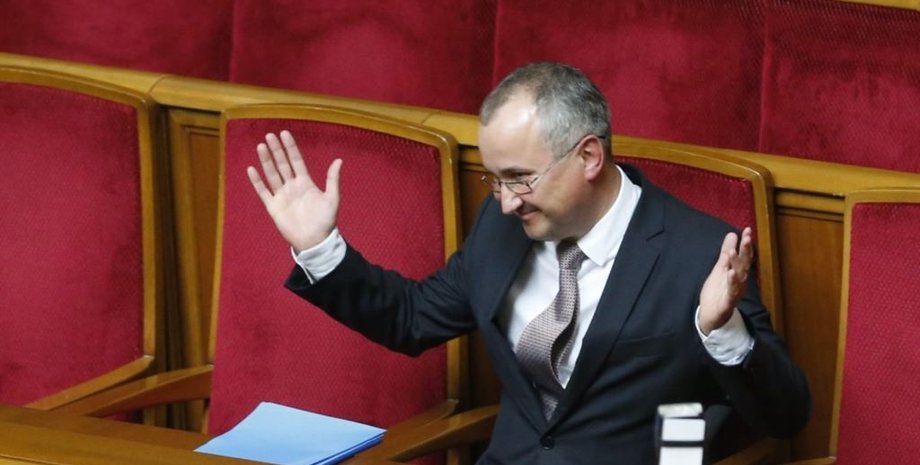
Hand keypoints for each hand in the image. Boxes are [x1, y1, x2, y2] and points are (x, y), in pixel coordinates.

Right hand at [247, 130, 341, 252]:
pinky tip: (251, 169)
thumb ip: (332, 179)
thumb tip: (339, 160)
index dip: (290, 147)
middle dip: (276, 150)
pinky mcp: (273, 206)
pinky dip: (257, 181)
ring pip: (272, 174)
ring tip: (261, 146)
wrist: (314, 241)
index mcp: (305, 183)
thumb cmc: (325, 221)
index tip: (284, 133)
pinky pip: (263, 191)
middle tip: (269, 135)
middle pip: (282, 164)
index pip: (296, 161)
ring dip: (266, 160)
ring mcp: (281, 196)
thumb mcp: (332, 198)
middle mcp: (292, 186)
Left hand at [698, 227, 753, 334]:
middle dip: (746, 251)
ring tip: (733, 252)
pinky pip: (732, 291)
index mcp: (738, 272)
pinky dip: (732, 283)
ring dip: (737, 265)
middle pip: (745, 264)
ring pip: (739, 277)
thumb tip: (732, 234)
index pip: (744, 255)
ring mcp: (735, 291)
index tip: (747, 229)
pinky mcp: (728, 302)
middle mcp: (740, 280)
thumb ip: (726, 252)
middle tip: (747, 237)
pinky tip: (731, 274)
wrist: (711, 314)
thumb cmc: (718, 290)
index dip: (745, 243)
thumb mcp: (720, 268)